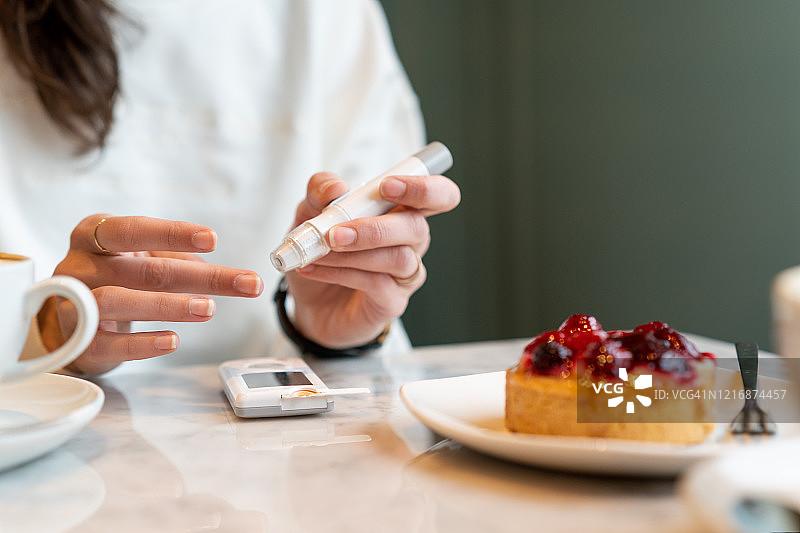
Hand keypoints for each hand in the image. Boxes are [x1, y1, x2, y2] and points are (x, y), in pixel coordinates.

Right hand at [39, 215, 263, 374]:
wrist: (66, 318)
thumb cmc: (109, 278)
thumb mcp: (137, 257)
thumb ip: (172, 258)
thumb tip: (209, 270)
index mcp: (94, 234)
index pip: (135, 229)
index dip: (174, 234)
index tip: (212, 239)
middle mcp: (80, 265)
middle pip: (145, 269)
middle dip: (201, 277)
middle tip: (244, 283)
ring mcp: (74, 304)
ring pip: (122, 302)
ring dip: (170, 305)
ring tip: (208, 308)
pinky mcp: (77, 341)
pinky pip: (111, 343)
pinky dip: (143, 343)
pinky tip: (172, 339)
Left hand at [286, 171, 459, 348]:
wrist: (309, 303)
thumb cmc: (322, 254)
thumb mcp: (310, 213)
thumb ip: (319, 192)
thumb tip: (336, 186)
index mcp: (399, 212)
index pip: (437, 195)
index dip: (424, 188)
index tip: (386, 187)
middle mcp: (409, 242)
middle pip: (418, 228)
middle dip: (376, 228)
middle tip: (336, 233)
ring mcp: (404, 274)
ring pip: (399, 258)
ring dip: (354, 253)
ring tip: (321, 252)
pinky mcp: (392, 301)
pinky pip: (377, 284)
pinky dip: (342, 273)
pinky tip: (317, 269)